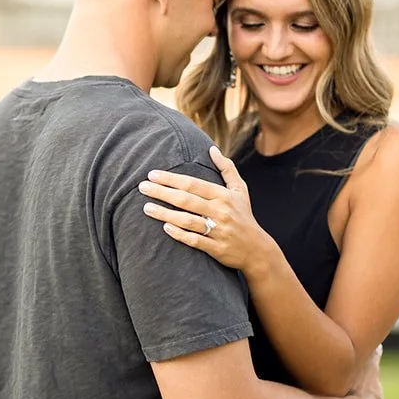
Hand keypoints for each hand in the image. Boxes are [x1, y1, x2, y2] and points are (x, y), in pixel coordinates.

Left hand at [139, 146, 273, 272]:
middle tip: (142, 187)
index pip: (193, 184)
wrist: (257, 249)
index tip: (152, 174)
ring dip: (165, 214)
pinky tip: (165, 227)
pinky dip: (180, 234)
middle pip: (186, 200)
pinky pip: (195, 240)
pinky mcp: (216, 248)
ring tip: (146, 208)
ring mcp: (218, 231)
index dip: (171, 179)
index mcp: (224, 196)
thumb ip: (227, 168)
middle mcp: (221, 211)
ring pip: (187, 220)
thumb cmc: (244, 215)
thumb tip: (211, 149)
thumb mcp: (240, 190)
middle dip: (162, 192)